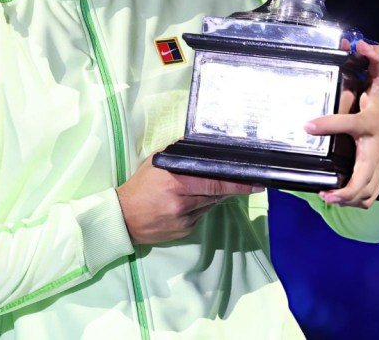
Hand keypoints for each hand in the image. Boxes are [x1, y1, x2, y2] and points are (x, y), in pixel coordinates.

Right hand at [115, 155, 262, 243]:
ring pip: (210, 205)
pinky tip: (187, 204)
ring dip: (212, 196)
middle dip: (234, 188)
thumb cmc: (139, 186)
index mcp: (176, 181)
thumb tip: (202, 148)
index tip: (256, 181)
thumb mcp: (156, 163)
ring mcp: (185, 219)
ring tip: (198, 189)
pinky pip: (201, 216)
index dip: (237, 182)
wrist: (123, 218)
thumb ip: (179, 156)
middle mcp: (182, 202)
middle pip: (216, 194)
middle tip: (251, 183)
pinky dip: (200, 208)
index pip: (214, 181)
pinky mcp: (185, 231)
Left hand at [304, 39, 378, 207]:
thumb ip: (375, 60)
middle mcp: (375, 149)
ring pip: (366, 192)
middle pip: (363, 176)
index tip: (307, 125)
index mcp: (370, 124)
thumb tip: (361, 42)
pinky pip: (368, 197)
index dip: (329, 124)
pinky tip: (338, 200)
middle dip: (345, 188)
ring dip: (347, 199)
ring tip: (327, 196)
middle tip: (324, 192)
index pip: (350, 123)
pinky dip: (354, 202)